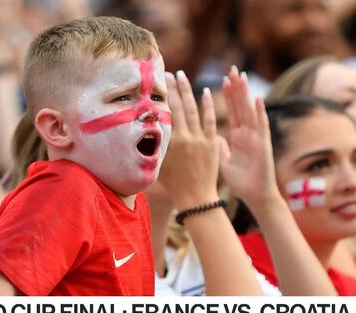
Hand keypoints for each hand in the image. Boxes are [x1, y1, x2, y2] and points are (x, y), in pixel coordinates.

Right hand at [159, 70, 219, 209]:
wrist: (196, 197)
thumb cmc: (174, 184)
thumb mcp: (158, 163)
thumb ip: (154, 144)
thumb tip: (144, 127)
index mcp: (171, 142)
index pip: (166, 112)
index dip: (162, 95)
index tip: (158, 82)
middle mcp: (185, 137)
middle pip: (178, 106)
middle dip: (173, 87)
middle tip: (168, 72)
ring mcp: (200, 139)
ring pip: (193, 109)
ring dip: (188, 91)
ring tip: (183, 76)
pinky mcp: (212, 143)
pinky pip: (209, 121)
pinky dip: (207, 106)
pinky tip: (204, 92)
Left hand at [219, 66, 279, 206]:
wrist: (255, 196)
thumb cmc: (241, 181)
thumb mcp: (224, 160)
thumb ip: (219, 146)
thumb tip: (210, 135)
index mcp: (238, 136)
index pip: (232, 111)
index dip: (228, 96)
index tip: (222, 79)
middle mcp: (248, 133)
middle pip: (241, 106)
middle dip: (237, 88)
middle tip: (232, 69)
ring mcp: (256, 138)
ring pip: (250, 111)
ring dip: (246, 94)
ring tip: (242, 76)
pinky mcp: (263, 145)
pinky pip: (261, 127)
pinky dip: (260, 113)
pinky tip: (258, 99)